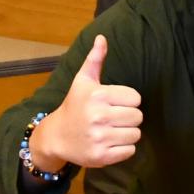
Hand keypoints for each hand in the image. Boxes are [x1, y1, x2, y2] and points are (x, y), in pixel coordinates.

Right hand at [32, 35, 142, 170]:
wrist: (55, 137)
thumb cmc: (74, 106)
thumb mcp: (83, 81)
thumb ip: (95, 59)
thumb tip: (102, 37)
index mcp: (98, 96)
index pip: (136, 98)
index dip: (127, 101)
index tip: (113, 103)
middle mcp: (98, 117)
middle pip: (138, 116)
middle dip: (128, 117)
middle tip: (113, 118)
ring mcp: (99, 138)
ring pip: (136, 134)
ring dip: (127, 133)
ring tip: (111, 130)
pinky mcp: (101, 156)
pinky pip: (130, 151)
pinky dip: (123, 149)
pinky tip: (109, 143)